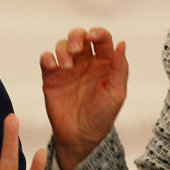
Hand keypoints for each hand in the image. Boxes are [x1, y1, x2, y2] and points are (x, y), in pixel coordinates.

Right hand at [40, 27, 127, 169]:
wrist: (80, 136)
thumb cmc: (102, 115)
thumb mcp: (116, 93)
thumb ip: (119, 68)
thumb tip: (122, 43)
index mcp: (103, 63)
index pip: (102, 39)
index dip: (97, 33)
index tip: (93, 37)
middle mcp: (85, 62)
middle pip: (79, 36)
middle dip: (76, 36)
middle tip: (76, 49)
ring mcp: (67, 68)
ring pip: (62, 45)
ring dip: (63, 49)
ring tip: (66, 66)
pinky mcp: (51, 76)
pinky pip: (46, 59)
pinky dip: (48, 58)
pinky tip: (54, 67)